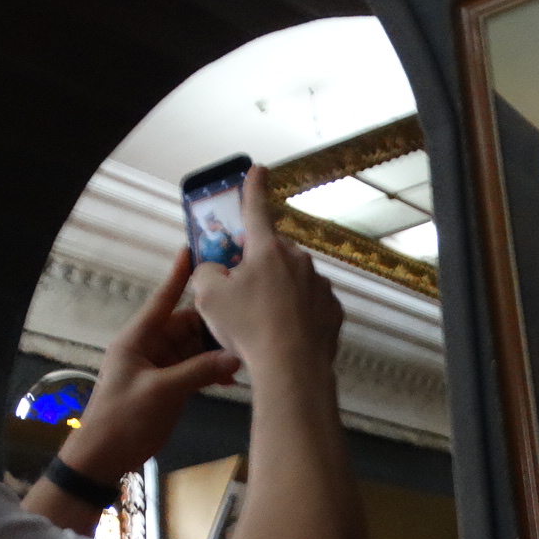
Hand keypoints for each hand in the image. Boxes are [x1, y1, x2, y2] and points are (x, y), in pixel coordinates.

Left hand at [57, 250, 242, 480]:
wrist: (104, 457)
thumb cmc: (122, 419)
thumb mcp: (161, 393)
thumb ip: (198, 372)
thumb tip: (235, 358)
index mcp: (138, 340)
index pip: (162, 300)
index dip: (177, 276)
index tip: (192, 250)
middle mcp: (150, 347)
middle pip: (186, 325)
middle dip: (212, 323)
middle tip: (243, 318)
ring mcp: (160, 367)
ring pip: (194, 348)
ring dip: (216, 350)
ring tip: (245, 349)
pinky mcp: (169, 386)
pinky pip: (194, 369)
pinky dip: (211, 371)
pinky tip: (232, 377)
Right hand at [190, 165, 343, 374]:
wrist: (293, 368)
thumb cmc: (249, 328)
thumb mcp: (208, 297)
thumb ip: (205, 273)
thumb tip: (214, 270)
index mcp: (267, 249)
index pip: (257, 208)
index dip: (253, 187)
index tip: (259, 169)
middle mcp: (298, 260)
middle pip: (271, 253)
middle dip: (255, 267)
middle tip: (240, 294)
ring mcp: (320, 285)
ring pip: (291, 281)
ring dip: (275, 293)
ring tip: (260, 325)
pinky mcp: (332, 310)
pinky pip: (308, 305)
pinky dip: (295, 315)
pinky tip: (282, 336)